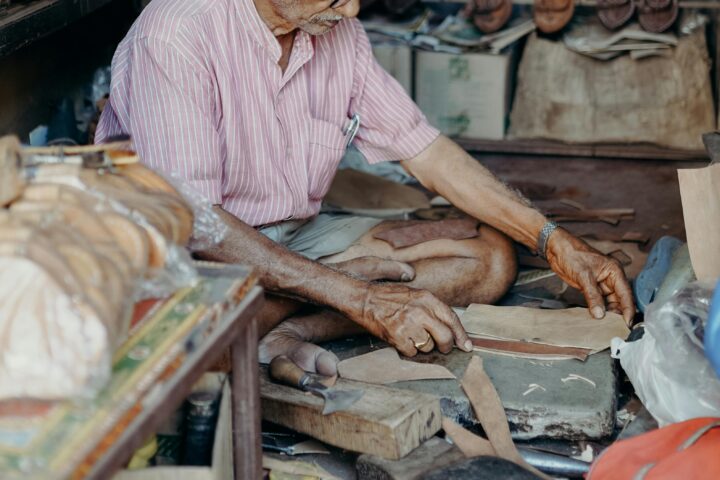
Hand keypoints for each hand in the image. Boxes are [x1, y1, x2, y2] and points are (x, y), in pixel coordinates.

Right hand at [355, 283, 472, 355]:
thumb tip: (450, 326)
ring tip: (412, 335)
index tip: (467, 346)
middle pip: (445, 337)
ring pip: (428, 347)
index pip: (452, 318)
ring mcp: (409, 324)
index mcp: (427, 298)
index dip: (461, 334)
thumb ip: (433, 307)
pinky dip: (408, 350)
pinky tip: (402, 339)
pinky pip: (412, 352)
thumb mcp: (415, 293)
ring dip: (422, 346)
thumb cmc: (389, 297)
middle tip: (442, 348)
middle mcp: (421, 311)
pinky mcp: (397, 336)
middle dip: (446, 346)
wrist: (364, 298)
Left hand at [546, 229, 634, 323]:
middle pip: (620, 300)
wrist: (556, 249)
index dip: (628, 309)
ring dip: (608, 313)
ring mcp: (601, 283)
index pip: (625, 294)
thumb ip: (592, 296)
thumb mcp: (584, 276)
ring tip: (607, 326)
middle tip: (617, 328)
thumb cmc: (572, 254)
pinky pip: (598, 301)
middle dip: (619, 313)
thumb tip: (600, 314)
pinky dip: (598, 310)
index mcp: (614, 271)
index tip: (627, 323)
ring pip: (609, 302)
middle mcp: (610, 278)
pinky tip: (597, 319)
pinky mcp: (591, 287)